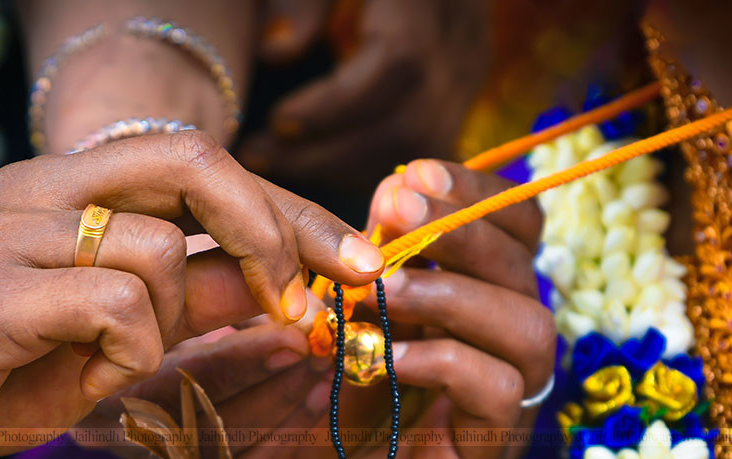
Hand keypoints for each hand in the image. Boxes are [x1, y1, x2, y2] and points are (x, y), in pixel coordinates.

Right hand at [0, 132, 384, 458]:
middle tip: (305, 303)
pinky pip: (114, 304)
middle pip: (196, 162)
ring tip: (114, 364)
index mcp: (71, 186)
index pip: (206, 166)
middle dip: (275, 231)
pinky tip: (82, 378)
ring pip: (158, 250)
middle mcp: (44, 187)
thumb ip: (191, 299)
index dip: (291, 211)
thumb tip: (281, 289)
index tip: (354, 260)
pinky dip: (123, 355)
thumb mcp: (109, 334)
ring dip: (169, 325)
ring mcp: (14, 229)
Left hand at [229, 160, 554, 458]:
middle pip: (528, 270)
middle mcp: (490, 357)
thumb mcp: (312, 334)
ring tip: (386, 292)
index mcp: (460, 316)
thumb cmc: (290, 431)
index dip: (475, 194)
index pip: (510, 235)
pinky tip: (387, 357)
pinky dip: (446, 360)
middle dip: (465, 227)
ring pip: (531, 329)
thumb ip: (346, 277)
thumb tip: (374, 211)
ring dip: (457, 294)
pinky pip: (498, 393)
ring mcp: (491, 412)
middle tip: (397, 211)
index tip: (410, 176)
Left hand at [239, 0, 492, 187]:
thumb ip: (302, 2)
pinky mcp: (461, 95)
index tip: (277, 122)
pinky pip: (422, 152)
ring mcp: (468, 72)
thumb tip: (274, 52)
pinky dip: (367, 166)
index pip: (397, 63)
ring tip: (282, 162)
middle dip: (331, 155)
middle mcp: (462, 40)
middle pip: (410, 123)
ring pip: (420, 149)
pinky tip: (320, 163)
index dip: (336, 105)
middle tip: (262, 158)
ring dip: (346, 169)